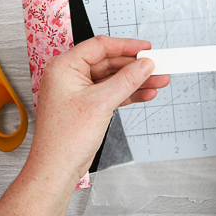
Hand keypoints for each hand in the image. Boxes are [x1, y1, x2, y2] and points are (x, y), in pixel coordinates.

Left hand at [0, 36, 169, 215]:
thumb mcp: (101, 103)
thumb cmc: (63, 139)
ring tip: (158, 80)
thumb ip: (126, 81)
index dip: (126, 46)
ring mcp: (79, 91)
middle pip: (109, 62)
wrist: (57, 168)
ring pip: (113, 78)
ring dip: (136, 80)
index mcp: (64, 66)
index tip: (146, 48)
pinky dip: (128, 93)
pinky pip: (111, 92)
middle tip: (158, 66)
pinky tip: (146, 93)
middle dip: (135, 66)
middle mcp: (69, 75)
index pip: (100, 47)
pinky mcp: (87, 105)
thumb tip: (143, 65)